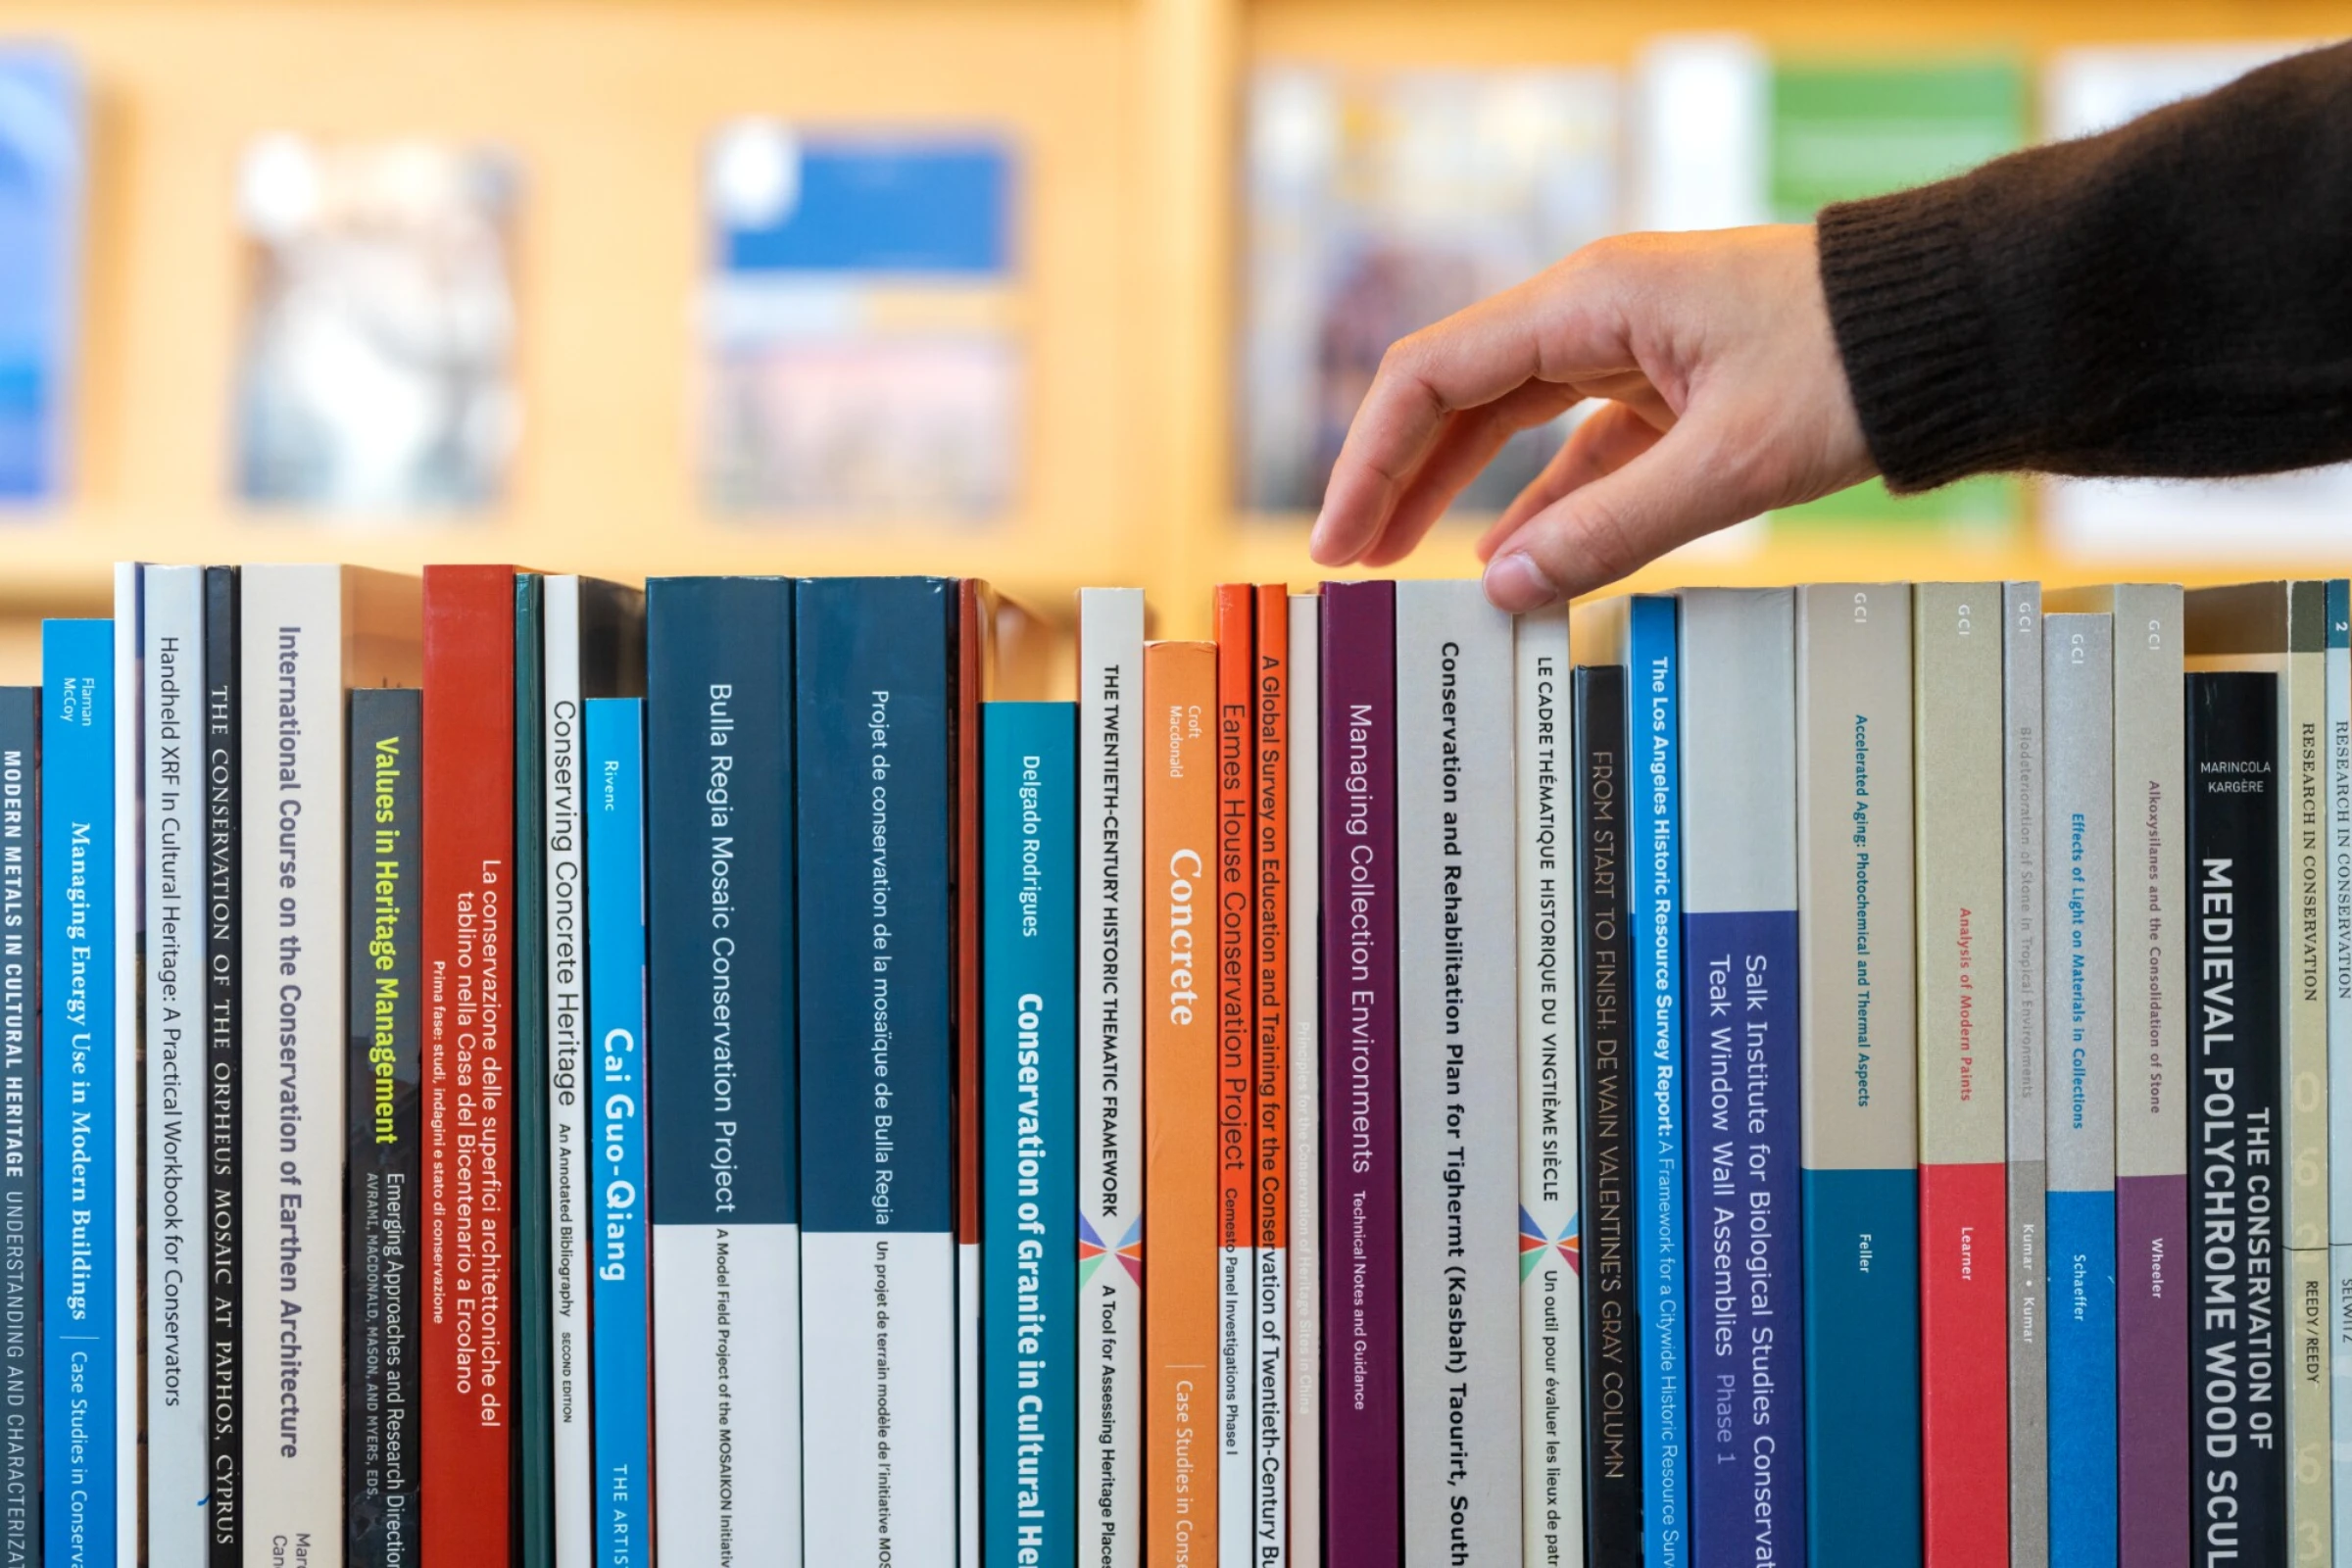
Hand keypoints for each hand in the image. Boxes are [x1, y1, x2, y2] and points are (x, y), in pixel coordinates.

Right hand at [1306, 225, 1876, 610]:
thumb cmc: (1854, 367)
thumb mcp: (1730, 464)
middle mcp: (1595, 312)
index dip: (1370, 459)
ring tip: (1405, 564)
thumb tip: (1504, 589)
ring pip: (1509, 421)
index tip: (1339, 538)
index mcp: (1591, 300)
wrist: (1959, 326)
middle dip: (1396, 478)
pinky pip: (1578, 448)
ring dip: (1455, 491)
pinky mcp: (1671, 386)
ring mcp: (1632, 347)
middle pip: (1456, 395)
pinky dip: (1541, 504)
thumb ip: (1609, 530)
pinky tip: (1511, 557)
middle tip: (1350, 562)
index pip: (1432, 375)